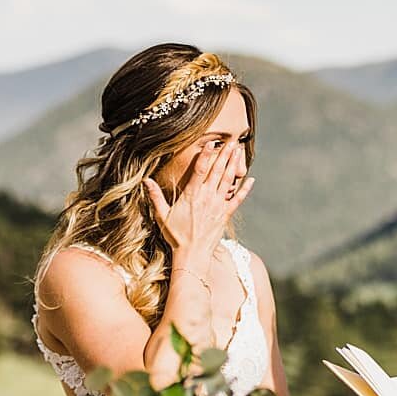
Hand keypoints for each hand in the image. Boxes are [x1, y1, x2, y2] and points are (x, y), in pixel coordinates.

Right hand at [144, 143, 253, 257]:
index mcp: (191, 195)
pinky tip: (251, 179)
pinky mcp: (225, 214)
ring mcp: (218, 205)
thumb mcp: (162, 215)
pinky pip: (237, 199)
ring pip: (228, 181)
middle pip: (218, 172)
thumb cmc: (176, 235)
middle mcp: (207, 197)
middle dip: (225, 155)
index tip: (211, 143)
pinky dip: (244, 189)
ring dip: (234, 165)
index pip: (200, 170)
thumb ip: (155, 196)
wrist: (192, 254)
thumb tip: (145, 180)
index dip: (206, 156)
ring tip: (239, 151)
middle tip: (232, 141)